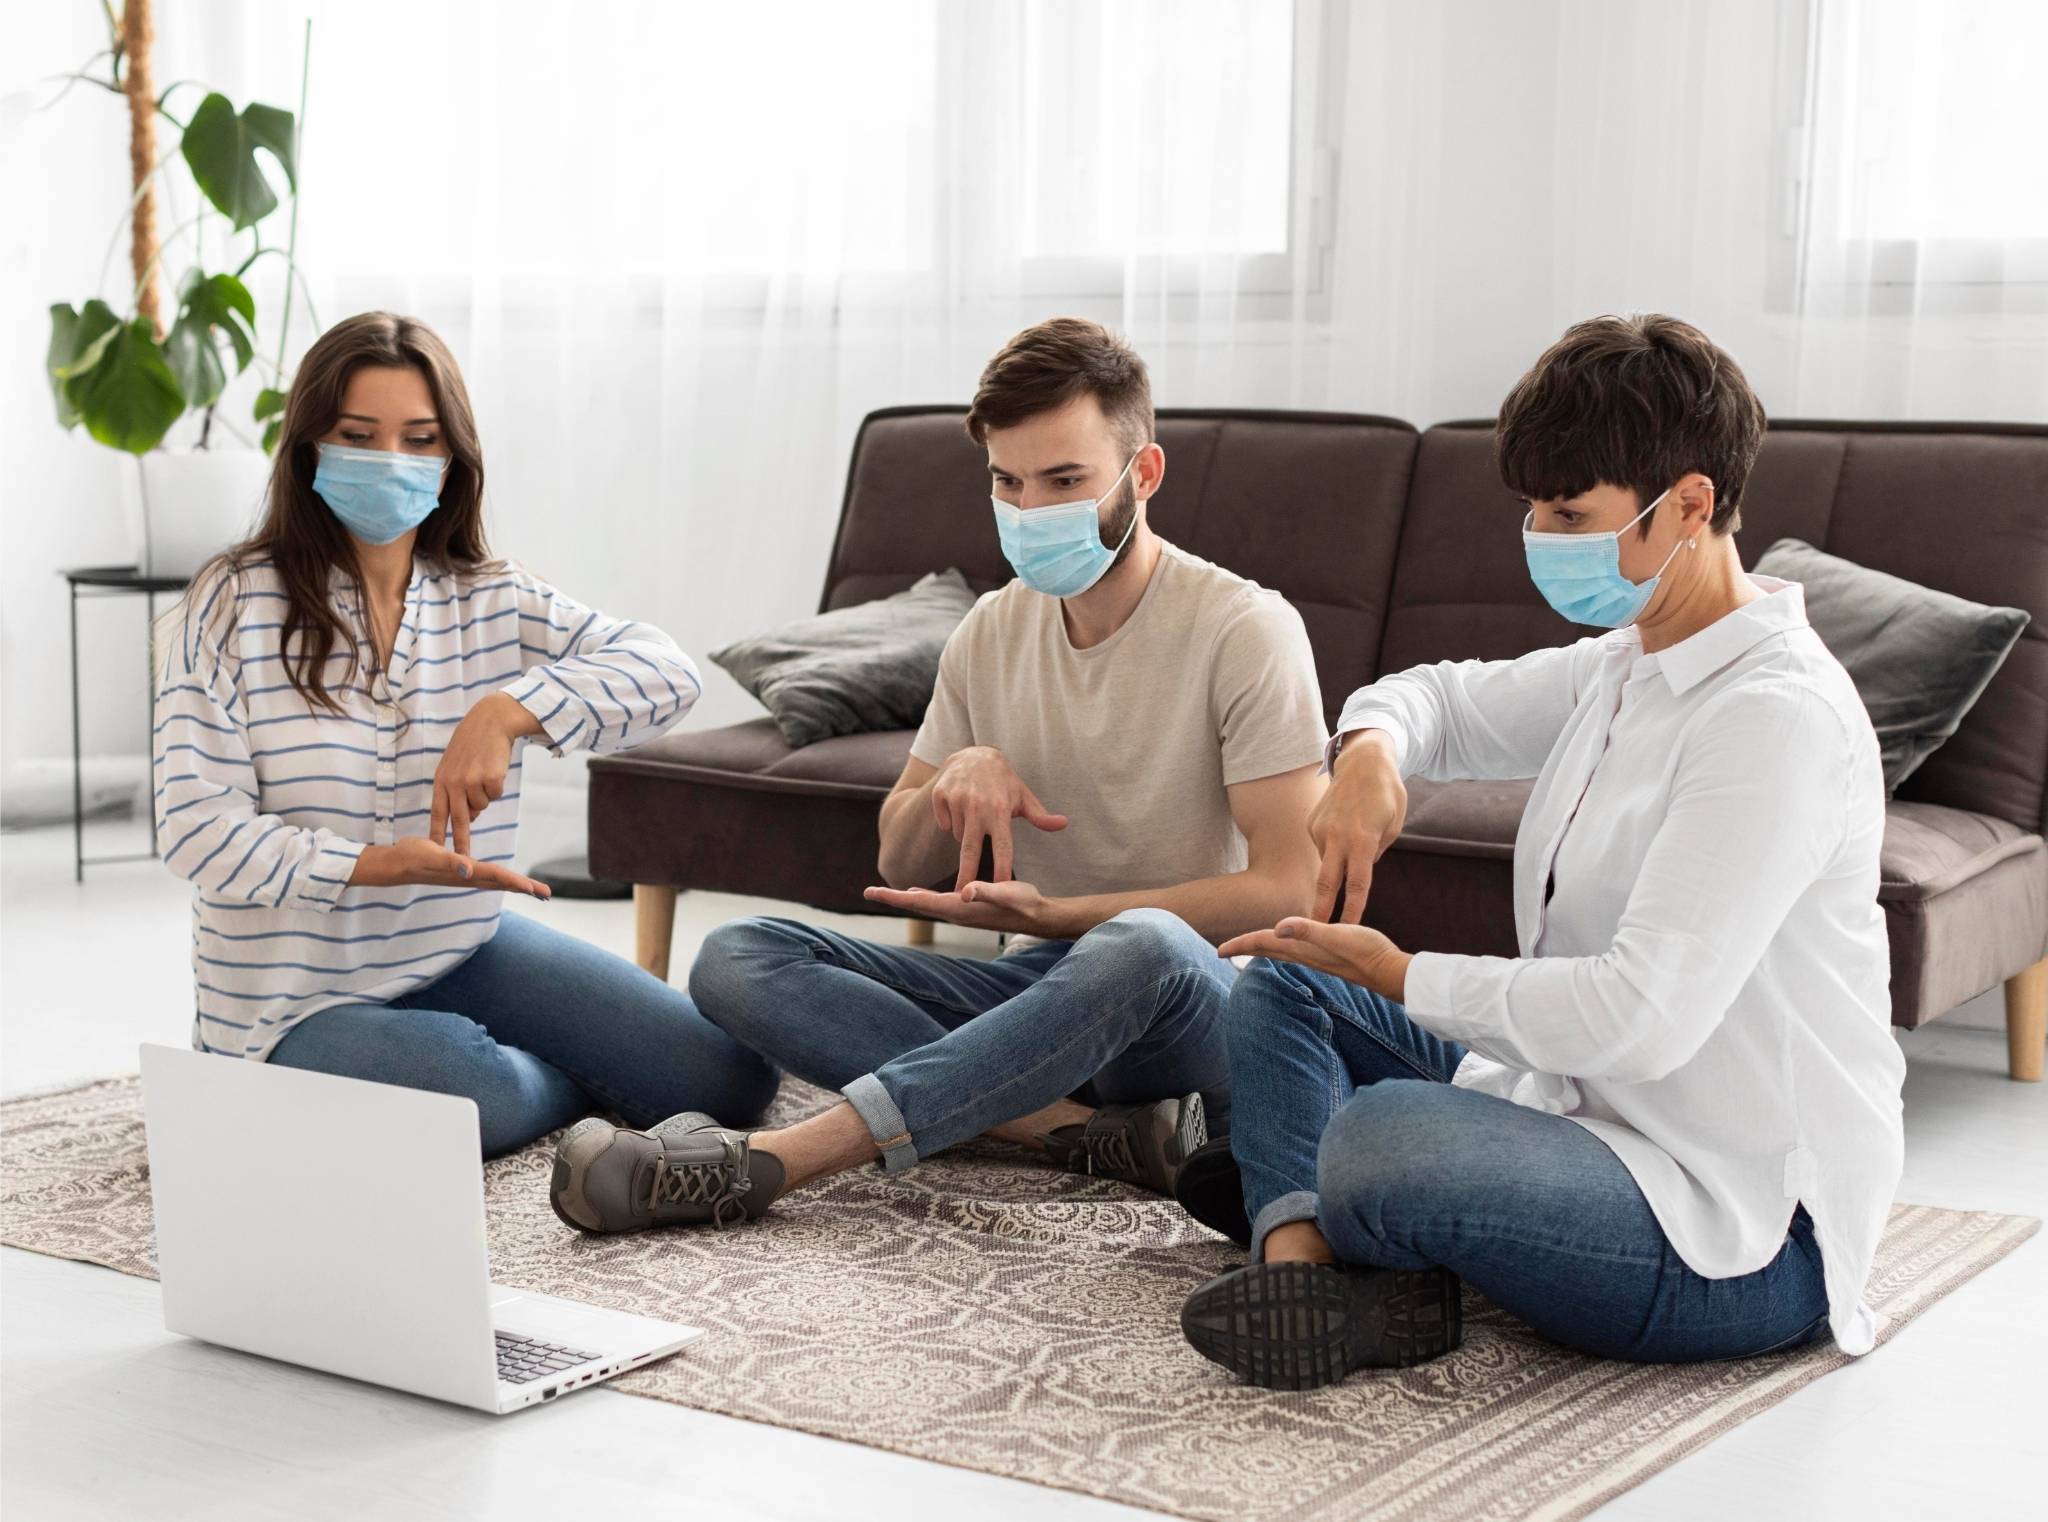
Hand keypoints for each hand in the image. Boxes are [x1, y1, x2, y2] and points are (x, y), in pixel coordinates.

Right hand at [352, 837, 552, 898]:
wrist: (396, 863)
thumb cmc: (414, 856)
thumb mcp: (432, 856)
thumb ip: (451, 863)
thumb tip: (468, 871)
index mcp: (467, 872)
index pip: (499, 877)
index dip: (518, 883)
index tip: (537, 891)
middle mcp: (469, 876)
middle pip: (503, 882)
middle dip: (525, 888)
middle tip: (547, 894)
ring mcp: (465, 876)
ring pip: (496, 881)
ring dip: (515, 884)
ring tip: (534, 890)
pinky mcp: (459, 872)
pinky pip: (485, 875)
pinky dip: (500, 878)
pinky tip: (506, 880)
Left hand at [431, 692, 538, 855]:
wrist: (490, 722)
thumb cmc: (473, 744)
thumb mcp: (456, 766)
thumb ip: (457, 791)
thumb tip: (470, 817)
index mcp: (441, 780)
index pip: (436, 813)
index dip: (435, 833)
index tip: (433, 851)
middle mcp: (454, 783)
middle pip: (458, 820)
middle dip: (461, 843)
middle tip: (463, 861)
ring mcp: (472, 781)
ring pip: (482, 805)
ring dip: (486, 794)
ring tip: (483, 772)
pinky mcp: (490, 779)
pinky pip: (495, 794)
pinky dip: (497, 785)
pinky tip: (493, 768)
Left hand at [863, 878, 1069, 937]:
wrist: (1038, 917)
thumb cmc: (1023, 903)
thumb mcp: (1006, 892)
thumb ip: (985, 891)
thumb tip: (964, 891)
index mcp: (958, 908)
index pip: (918, 901)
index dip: (894, 895)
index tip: (870, 891)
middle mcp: (956, 913)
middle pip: (917, 904)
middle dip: (893, 897)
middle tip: (868, 891)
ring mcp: (961, 913)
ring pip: (926, 905)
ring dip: (906, 898)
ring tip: (890, 893)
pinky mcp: (968, 910)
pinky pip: (937, 904)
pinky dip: (923, 897)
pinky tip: (920, 893)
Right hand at [929, 746, 1067, 892]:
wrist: (974, 755)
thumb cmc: (1004, 782)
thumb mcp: (1023, 796)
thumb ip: (1040, 816)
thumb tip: (1063, 823)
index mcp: (999, 810)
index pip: (1002, 846)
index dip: (1002, 868)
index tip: (1001, 888)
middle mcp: (977, 807)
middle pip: (970, 850)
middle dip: (966, 876)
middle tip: (962, 898)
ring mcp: (957, 800)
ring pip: (959, 836)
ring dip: (966, 836)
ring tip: (976, 816)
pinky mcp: (940, 796)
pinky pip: (945, 823)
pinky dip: (951, 822)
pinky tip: (961, 807)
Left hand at [1217, 918, 1408, 1000]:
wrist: (1389, 971)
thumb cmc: (1366, 951)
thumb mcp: (1338, 935)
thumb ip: (1309, 930)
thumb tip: (1278, 927)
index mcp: (1303, 948)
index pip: (1264, 943)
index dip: (1241, 944)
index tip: (1219, 949)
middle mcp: (1306, 955)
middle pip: (1268, 950)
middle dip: (1245, 948)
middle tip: (1223, 949)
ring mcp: (1317, 958)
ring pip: (1281, 953)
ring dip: (1262, 949)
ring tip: (1250, 945)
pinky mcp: (1328, 958)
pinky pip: (1296, 953)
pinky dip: (1284, 948)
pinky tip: (1289, 945)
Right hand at [1309, 730, 1407, 923]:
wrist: (1363, 761)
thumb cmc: (1386, 794)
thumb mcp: (1393, 825)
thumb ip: (1376, 851)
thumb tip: (1360, 868)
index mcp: (1362, 841)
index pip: (1358, 885)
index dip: (1353, 910)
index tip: (1349, 931)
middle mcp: (1336, 837)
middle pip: (1326, 883)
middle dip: (1320, 911)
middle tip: (1314, 933)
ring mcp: (1320, 829)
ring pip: (1326, 861)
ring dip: (1336, 864)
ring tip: (1353, 839)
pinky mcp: (1311, 823)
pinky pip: (1322, 844)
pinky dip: (1332, 845)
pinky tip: (1342, 827)